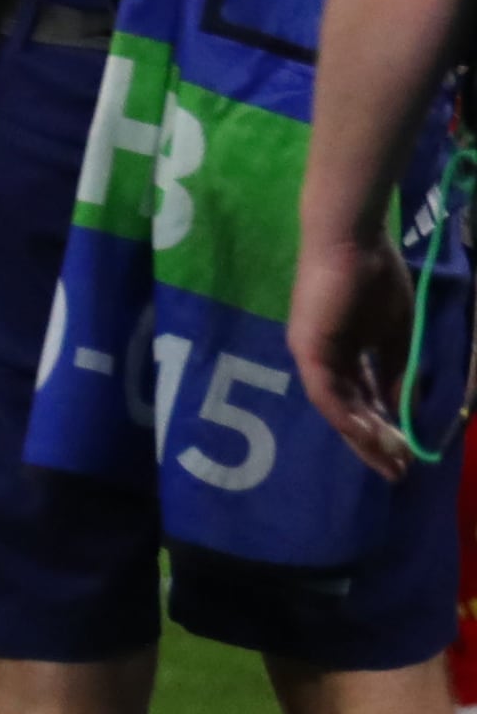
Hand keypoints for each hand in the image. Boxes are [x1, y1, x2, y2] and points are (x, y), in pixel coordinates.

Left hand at [294, 221, 430, 484]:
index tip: (405, 453)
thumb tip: (404, 408)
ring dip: (363, 438)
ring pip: (336, 409)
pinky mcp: (307, 349)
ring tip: (389, 462)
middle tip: (396, 471)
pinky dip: (349, 417)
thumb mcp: (394, 335)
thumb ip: (396, 371)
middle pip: (346, 412)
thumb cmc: (376, 278)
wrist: (354, 242)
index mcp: (342, 354)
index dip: (382, 428)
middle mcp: (321, 360)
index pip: (360, 401)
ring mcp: (311, 355)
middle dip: (372, 443)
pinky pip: (327, 394)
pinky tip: (372, 436)